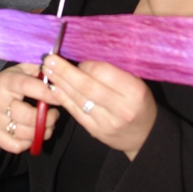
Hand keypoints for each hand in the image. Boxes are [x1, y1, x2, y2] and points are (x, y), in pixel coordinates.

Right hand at [0, 64, 58, 158]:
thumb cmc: (4, 85)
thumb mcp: (16, 71)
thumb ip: (35, 68)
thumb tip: (55, 68)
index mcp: (5, 82)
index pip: (27, 86)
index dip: (47, 92)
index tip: (61, 95)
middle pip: (28, 116)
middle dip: (48, 118)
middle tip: (55, 114)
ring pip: (26, 133)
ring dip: (43, 131)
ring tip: (48, 124)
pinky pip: (17, 146)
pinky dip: (30, 142)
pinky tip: (33, 133)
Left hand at [41, 55, 156, 160]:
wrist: (145, 135)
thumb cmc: (140, 103)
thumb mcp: (137, 83)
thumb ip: (116, 70)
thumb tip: (86, 56)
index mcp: (134, 91)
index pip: (104, 73)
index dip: (86, 65)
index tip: (76, 59)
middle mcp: (121, 108)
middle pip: (87, 86)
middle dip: (65, 71)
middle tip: (49, 60)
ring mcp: (107, 122)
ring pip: (78, 99)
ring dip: (60, 83)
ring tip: (47, 70)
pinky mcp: (96, 131)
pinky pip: (75, 112)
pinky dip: (63, 98)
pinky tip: (54, 87)